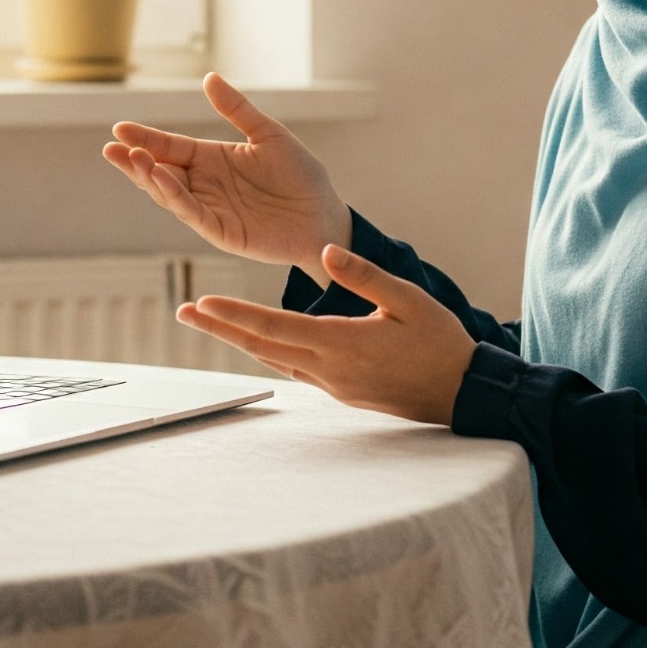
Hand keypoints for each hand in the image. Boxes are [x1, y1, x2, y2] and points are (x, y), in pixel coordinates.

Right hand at [103, 72, 351, 267]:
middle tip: (111, 147)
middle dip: (135, 161)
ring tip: (132, 160)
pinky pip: (194, 215)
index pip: (170, 146)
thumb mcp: (268, 134)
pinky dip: (176, 199)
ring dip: (150, 179)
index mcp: (212, 159)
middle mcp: (205, 185)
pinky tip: (163, 180)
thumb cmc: (300, 176)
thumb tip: (209, 77)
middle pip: (161, 171)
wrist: (325, 215)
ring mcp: (211, 210)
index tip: (119, 127)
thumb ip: (237, 110)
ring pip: (171, 195)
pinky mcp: (223, 232)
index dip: (145, 138)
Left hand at [175, 243, 476, 426]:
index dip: (235, 315)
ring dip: (239, 340)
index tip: (201, 303)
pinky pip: (293, 369)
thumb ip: (365, 276)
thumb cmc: (441, 343)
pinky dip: (269, 352)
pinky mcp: (341, 391)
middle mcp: (328, 369)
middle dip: (220, 328)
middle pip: (261, 347)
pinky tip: (258, 342)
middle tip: (182, 313)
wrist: (464, 394)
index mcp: (341, 343)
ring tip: (209, 323)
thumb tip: (328, 252)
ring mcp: (333, 385)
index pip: (275, 326)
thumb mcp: (410, 299)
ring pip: (274, 360)